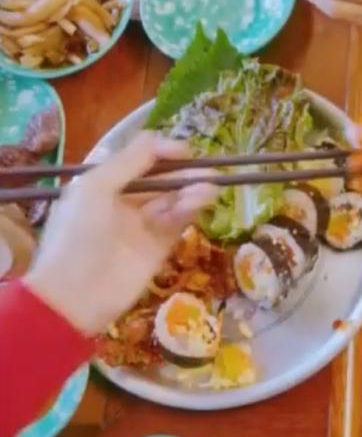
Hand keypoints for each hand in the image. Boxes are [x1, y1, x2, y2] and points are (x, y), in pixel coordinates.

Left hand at [24, 133, 218, 334]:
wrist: (75, 294)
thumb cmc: (79, 233)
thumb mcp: (96, 187)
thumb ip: (131, 160)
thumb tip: (167, 142)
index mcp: (103, 184)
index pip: (139, 161)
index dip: (163, 153)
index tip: (186, 152)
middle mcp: (124, 202)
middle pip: (161, 180)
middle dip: (183, 173)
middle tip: (210, 170)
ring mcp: (142, 226)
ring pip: (172, 200)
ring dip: (191, 191)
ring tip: (210, 187)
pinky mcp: (159, 247)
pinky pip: (178, 223)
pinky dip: (190, 210)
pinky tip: (202, 201)